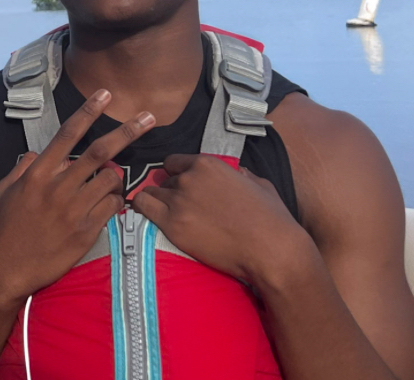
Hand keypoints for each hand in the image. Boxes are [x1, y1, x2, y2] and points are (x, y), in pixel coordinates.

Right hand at [0, 90, 155, 305]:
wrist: (7, 268)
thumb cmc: (4, 228)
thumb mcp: (5, 190)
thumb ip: (22, 167)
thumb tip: (38, 153)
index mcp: (37, 173)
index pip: (67, 135)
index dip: (88, 112)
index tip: (105, 95)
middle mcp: (59, 187)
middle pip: (100, 152)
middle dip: (127, 131)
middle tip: (149, 118)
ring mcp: (74, 210)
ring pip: (111, 181)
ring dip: (116, 177)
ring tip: (111, 182)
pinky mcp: (86, 232)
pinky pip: (112, 208)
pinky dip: (115, 201)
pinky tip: (109, 204)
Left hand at [131, 154, 314, 285]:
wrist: (271, 251)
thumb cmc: (272, 219)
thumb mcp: (259, 185)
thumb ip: (241, 175)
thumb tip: (238, 173)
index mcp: (207, 164)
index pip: (174, 162)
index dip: (178, 175)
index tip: (183, 187)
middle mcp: (188, 179)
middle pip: (164, 180)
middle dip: (170, 192)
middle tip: (182, 209)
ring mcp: (178, 201)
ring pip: (150, 194)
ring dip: (156, 202)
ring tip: (165, 215)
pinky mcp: (172, 225)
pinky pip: (142, 208)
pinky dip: (143, 211)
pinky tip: (149, 218)